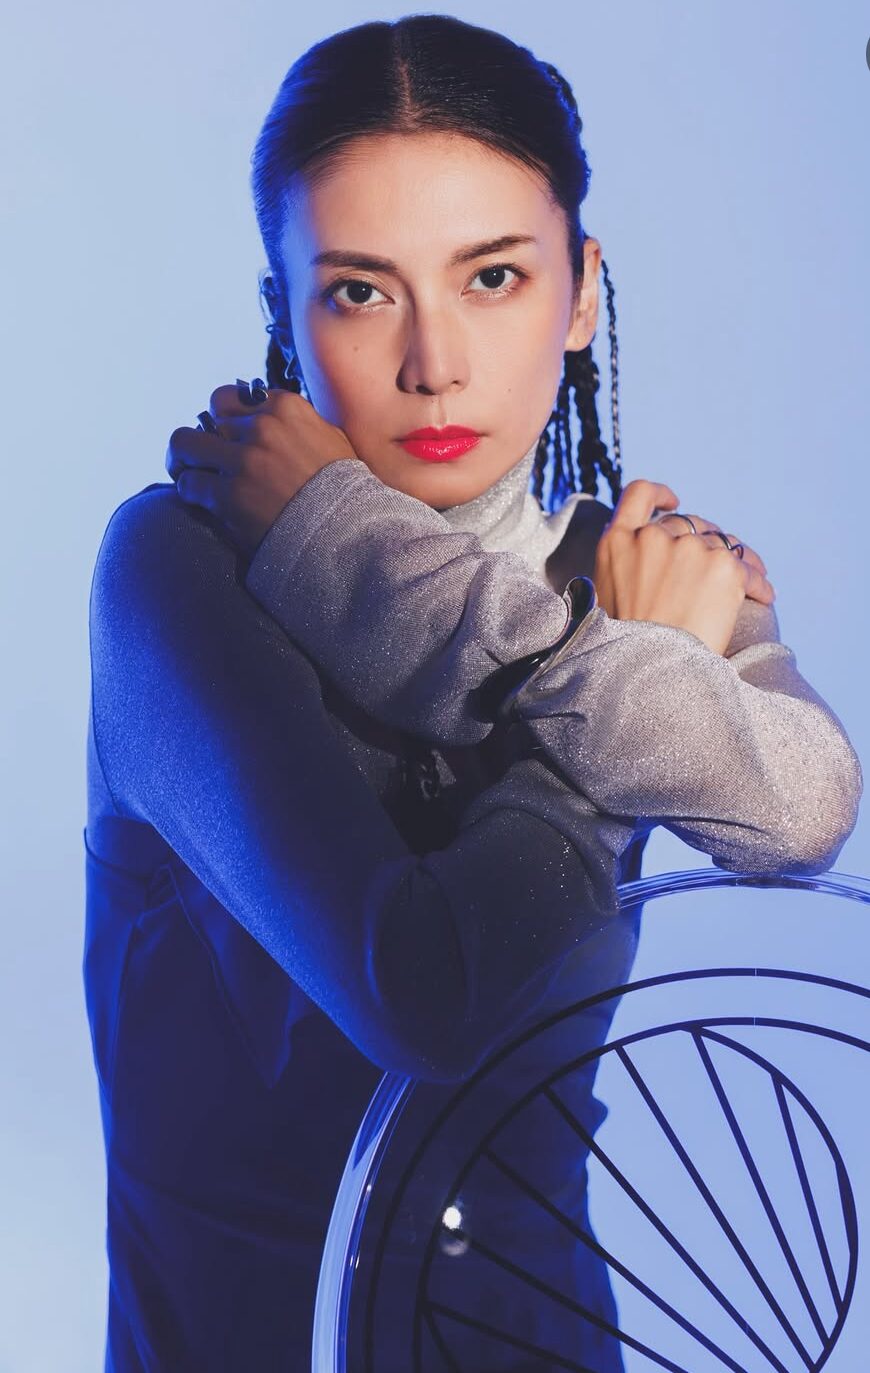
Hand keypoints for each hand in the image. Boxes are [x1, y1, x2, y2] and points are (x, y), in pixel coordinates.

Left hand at [165, 381, 357, 555]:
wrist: (349, 534)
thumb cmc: (345, 492)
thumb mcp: (330, 441)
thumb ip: (299, 424)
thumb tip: (272, 417)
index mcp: (286, 408)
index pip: (232, 398)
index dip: (226, 420)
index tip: (228, 439)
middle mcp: (261, 428)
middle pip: (206, 415)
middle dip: (204, 437)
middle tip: (203, 459)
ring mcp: (243, 461)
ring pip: (183, 444)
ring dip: (184, 462)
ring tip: (189, 477)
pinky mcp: (229, 496)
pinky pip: (188, 484)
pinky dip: (190, 493)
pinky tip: (203, 503)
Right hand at [592, 479, 775, 655]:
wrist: (651, 674)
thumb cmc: (627, 648)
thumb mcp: (606, 598)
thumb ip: (626, 567)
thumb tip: (653, 564)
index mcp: (617, 543)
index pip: (639, 494)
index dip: (659, 494)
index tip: (673, 501)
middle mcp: (654, 537)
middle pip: (688, 524)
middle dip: (705, 542)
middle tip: (721, 565)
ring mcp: (690, 549)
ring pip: (723, 544)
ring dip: (737, 562)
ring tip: (752, 583)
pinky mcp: (724, 567)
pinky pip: (748, 570)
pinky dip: (758, 584)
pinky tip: (763, 597)